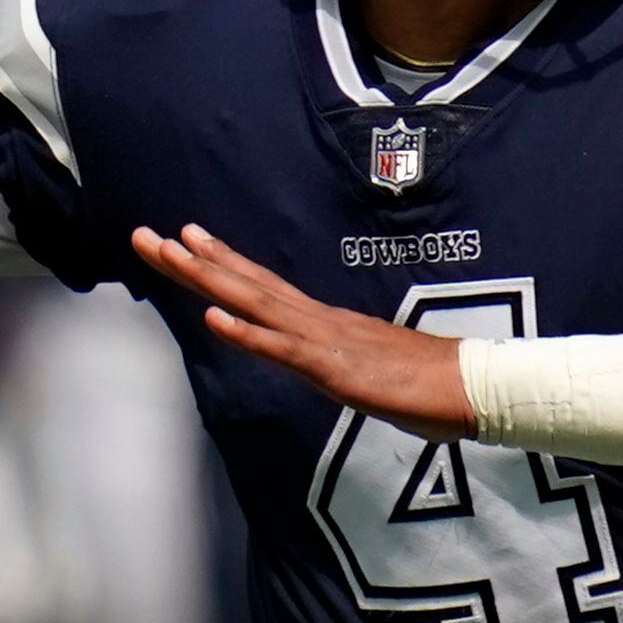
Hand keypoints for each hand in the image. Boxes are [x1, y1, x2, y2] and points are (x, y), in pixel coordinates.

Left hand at [132, 223, 471, 440]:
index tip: (185, 237)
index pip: (263, 287)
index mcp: (325, 323)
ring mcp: (324, 342)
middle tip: (145, 236)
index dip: (222, 262)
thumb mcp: (372, 371)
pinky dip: (247, 335)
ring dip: (208, 281)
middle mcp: (317, 321)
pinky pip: (284, 352)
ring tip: (168, 255)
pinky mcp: (336, 371)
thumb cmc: (431, 383)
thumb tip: (330, 366)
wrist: (477, 386)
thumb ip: (344, 363)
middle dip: (192, 261)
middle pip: (245, 285)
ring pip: (256, 305)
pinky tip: (213, 321)